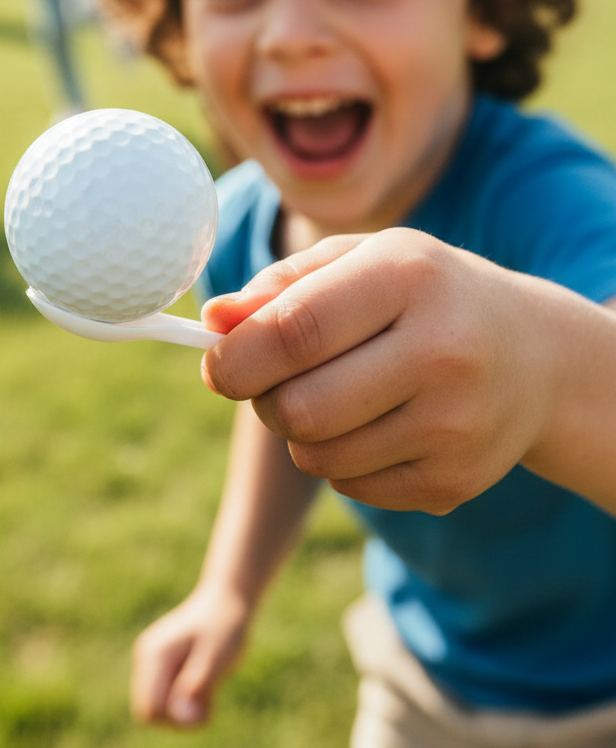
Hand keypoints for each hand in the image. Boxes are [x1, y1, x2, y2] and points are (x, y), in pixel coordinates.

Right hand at [131, 584, 249, 726]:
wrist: (227, 599)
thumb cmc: (226, 625)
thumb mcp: (219, 656)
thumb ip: (199, 685)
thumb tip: (181, 716)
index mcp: (156, 655)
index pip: (150, 710)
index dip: (178, 720)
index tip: (206, 709)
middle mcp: (146, 658)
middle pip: (149, 713)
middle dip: (179, 719)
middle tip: (210, 701)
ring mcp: (150, 662)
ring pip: (158, 709)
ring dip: (184, 711)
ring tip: (210, 689)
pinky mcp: (160, 668)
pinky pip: (166, 700)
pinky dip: (187, 702)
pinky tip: (206, 684)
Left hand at [202, 229, 557, 514]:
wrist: (535, 356)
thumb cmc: (423, 294)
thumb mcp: (363, 260)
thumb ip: (283, 284)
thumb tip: (213, 320)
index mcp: (408, 278)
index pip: (296, 330)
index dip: (235, 357)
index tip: (214, 363)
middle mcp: (440, 351)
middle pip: (299, 408)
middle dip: (263, 399)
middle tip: (273, 380)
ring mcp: (453, 424)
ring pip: (317, 456)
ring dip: (301, 431)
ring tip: (334, 395)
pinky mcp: (454, 480)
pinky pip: (350, 487)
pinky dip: (341, 460)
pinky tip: (377, 423)